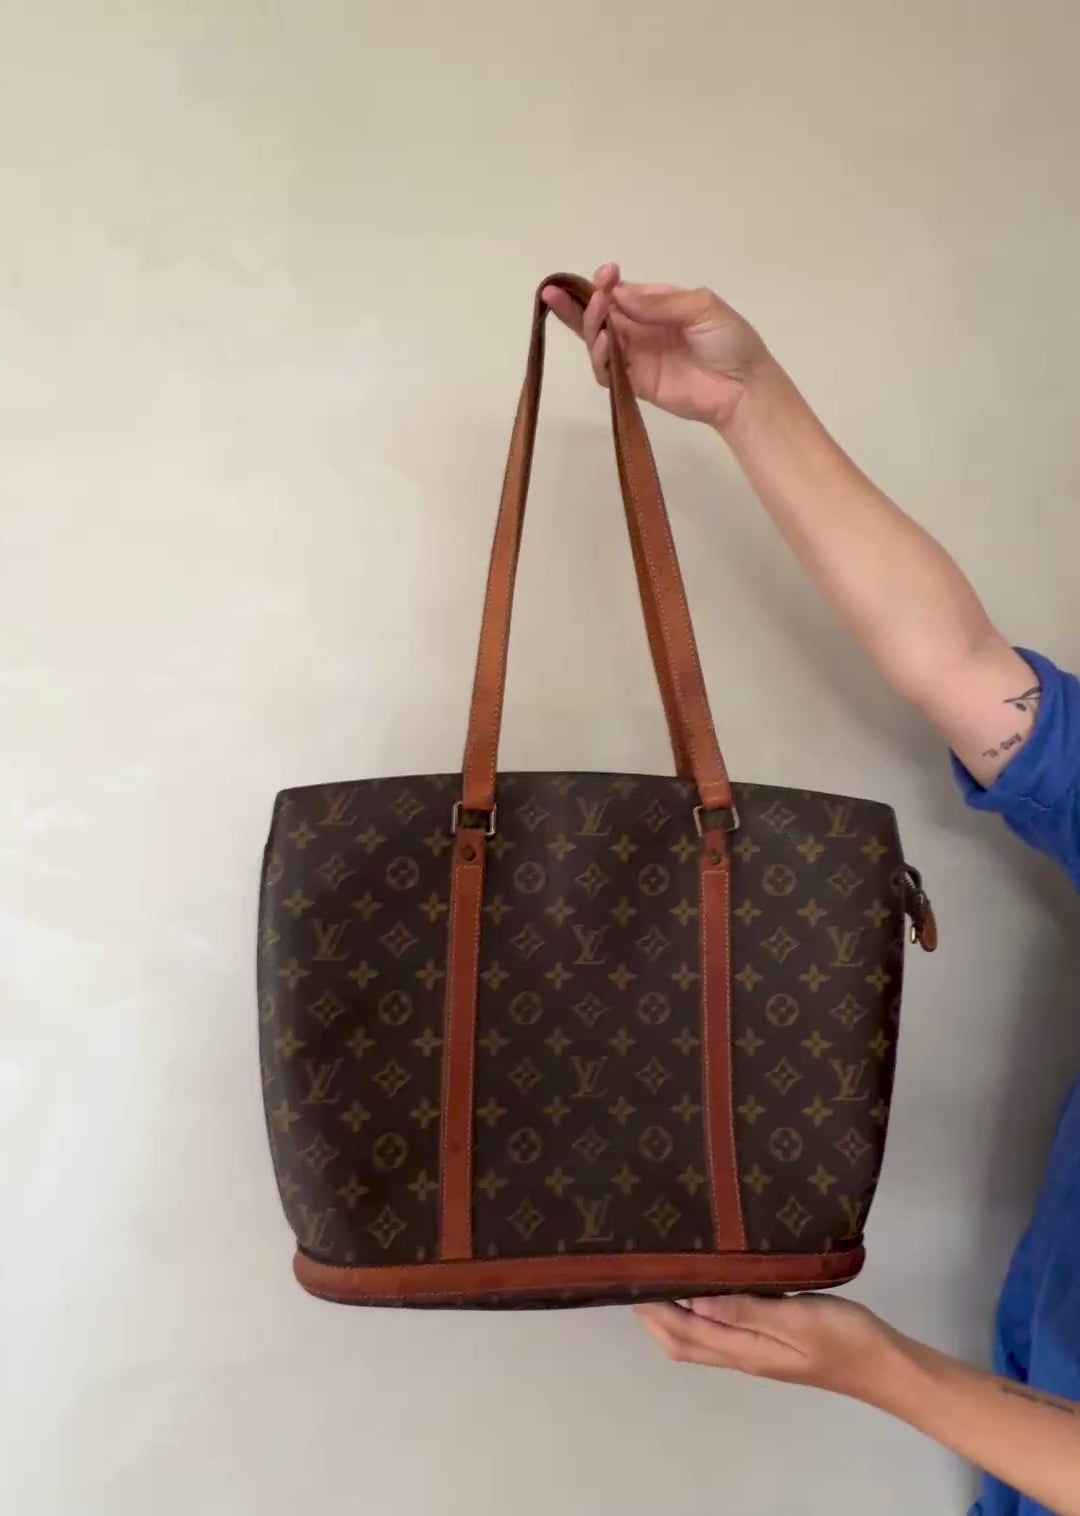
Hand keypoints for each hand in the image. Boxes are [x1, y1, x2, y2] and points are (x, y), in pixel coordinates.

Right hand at [541, 263, 771, 430]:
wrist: (744, 388)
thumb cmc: (730, 341)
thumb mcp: (702, 307)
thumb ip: (661, 302)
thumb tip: (618, 293)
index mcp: (657, 305)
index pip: (620, 292)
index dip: (605, 283)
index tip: (605, 274)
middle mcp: (641, 329)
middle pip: (599, 315)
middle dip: (577, 303)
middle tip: (559, 293)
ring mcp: (635, 357)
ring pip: (596, 341)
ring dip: (589, 327)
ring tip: (598, 316)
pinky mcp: (634, 384)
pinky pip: (606, 371)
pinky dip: (599, 358)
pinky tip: (603, 344)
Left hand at [634, 1293, 901, 1401]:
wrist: (884, 1365)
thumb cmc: (844, 1337)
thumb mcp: (797, 1318)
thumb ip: (747, 1310)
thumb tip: (693, 1302)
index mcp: (743, 1349)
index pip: (681, 1332)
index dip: (650, 1308)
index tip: (630, 1274)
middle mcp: (740, 1354)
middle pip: (680, 1341)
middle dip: (649, 1314)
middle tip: (632, 1271)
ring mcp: (752, 1352)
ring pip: (695, 1339)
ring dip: (668, 1315)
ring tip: (655, 1277)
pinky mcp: (766, 1345)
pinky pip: (716, 1332)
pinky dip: (694, 1314)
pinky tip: (699, 1290)